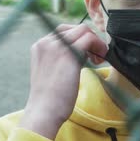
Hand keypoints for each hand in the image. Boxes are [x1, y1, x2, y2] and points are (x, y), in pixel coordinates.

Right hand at [19, 24, 107, 139]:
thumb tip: (82, 54)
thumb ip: (60, 59)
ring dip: (96, 42)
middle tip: (95, 57)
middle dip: (89, 39)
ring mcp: (57, 47)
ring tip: (98, 60)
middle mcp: (46, 42)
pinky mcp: (69, 54)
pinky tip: (100, 60)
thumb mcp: (50, 72)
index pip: (64, 31)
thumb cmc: (49, 99)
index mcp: (39, 46)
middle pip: (75, 28)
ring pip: (84, 30)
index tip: (87, 54)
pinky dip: (99, 46)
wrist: (44, 111)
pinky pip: (90, 39)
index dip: (79, 39)